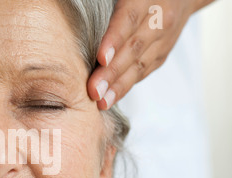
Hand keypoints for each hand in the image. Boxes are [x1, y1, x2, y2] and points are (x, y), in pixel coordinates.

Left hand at [88, 0, 213, 109]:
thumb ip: (108, 6)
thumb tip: (80, 6)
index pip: (129, 20)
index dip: (115, 40)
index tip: (101, 59)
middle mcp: (159, 20)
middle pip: (134, 48)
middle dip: (112, 72)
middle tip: (93, 90)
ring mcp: (163, 39)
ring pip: (140, 65)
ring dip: (119, 86)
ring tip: (101, 102)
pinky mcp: (162, 54)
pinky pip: (143, 72)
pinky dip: (126, 86)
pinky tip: (111, 98)